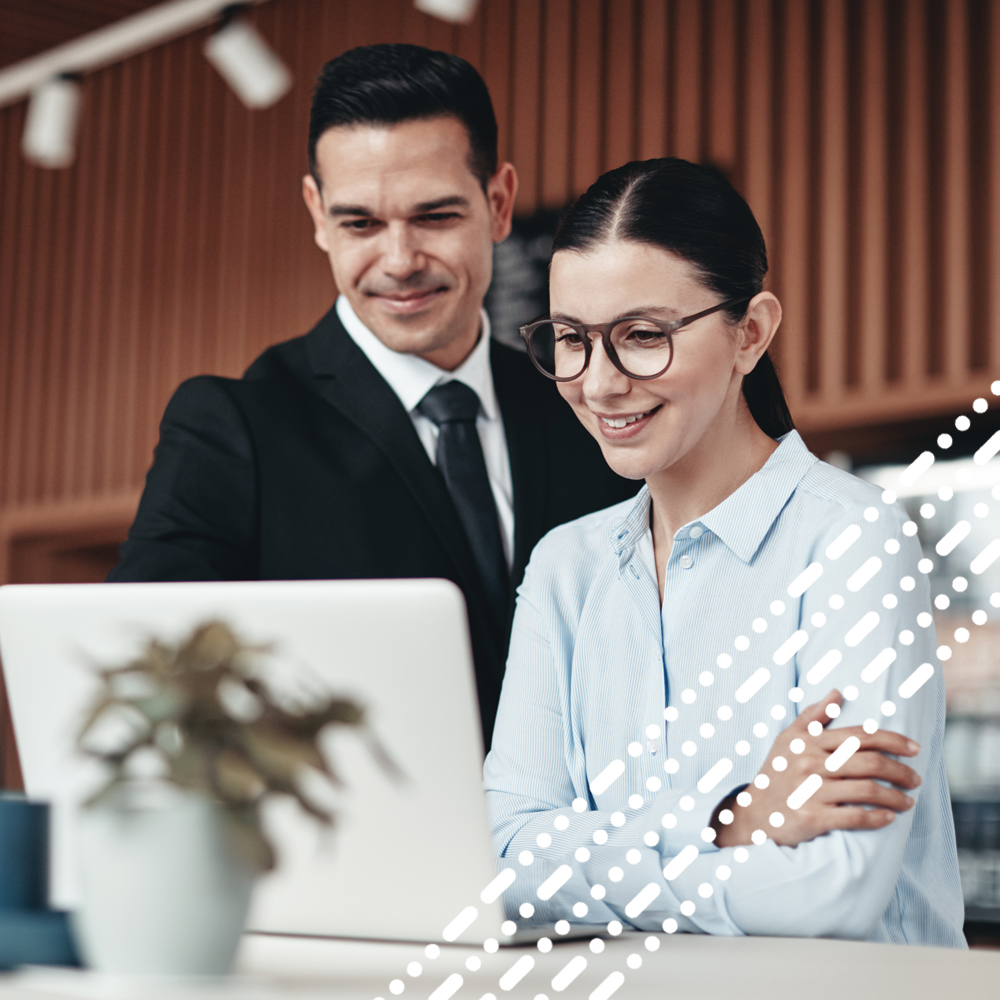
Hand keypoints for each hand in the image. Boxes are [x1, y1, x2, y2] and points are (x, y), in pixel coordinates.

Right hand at [712, 689, 921, 847]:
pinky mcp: (812, 818)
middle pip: (870, 763)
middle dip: (900, 771)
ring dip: (895, 797)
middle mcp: (811, 763)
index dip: (893, 740)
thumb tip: (838, 692)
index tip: (915, 749)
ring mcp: (811, 791)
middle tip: (916, 779)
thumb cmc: (776, 773)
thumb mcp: (788, 740)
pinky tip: (889, 818)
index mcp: (809, 742)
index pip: (861, 736)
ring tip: (908, 801)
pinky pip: (855, 817)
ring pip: (867, 791)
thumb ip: (813, 716)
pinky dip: (878, 818)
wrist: (753, 813)